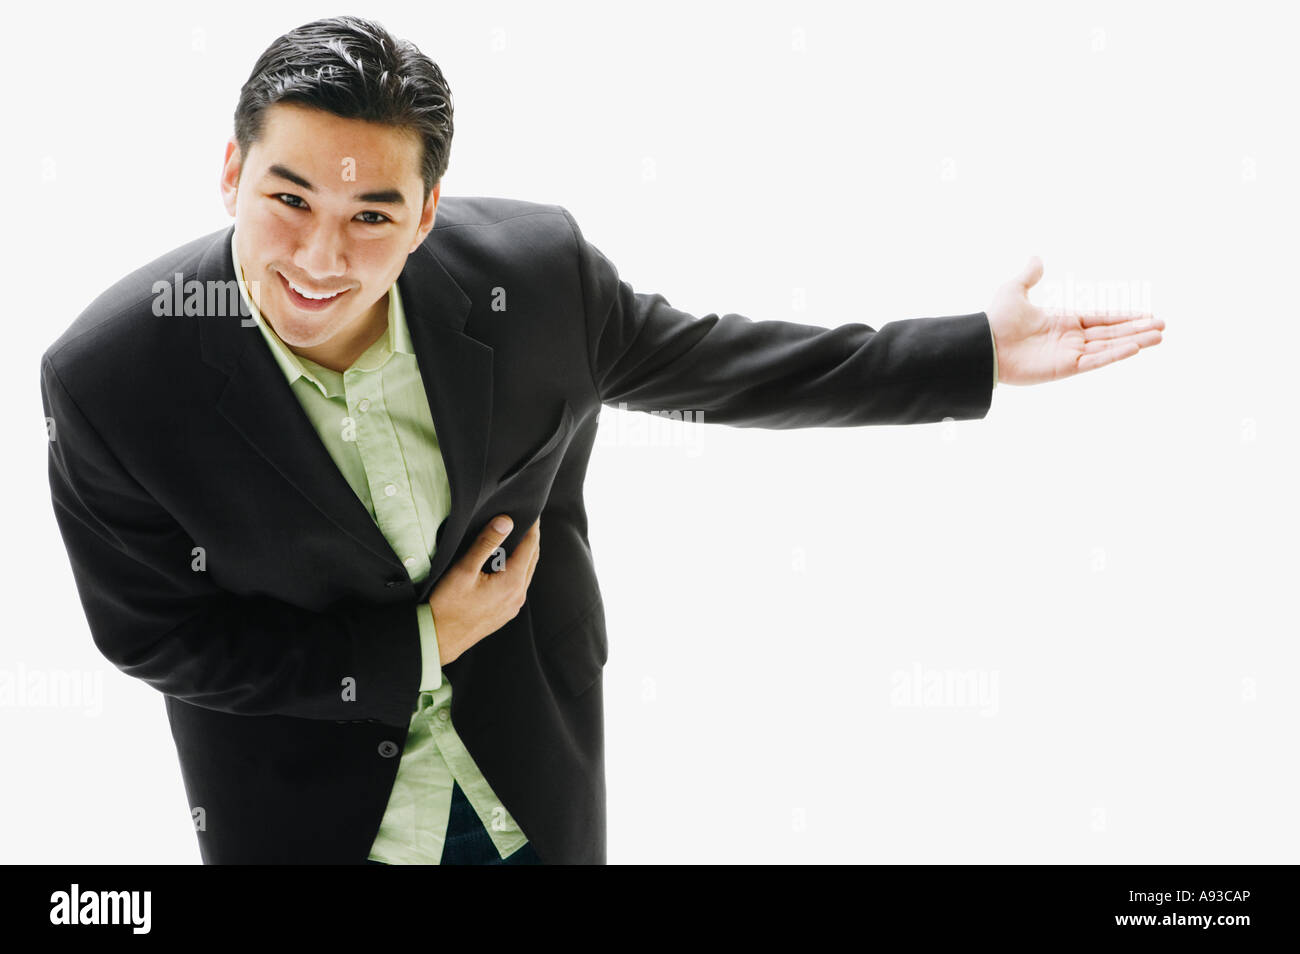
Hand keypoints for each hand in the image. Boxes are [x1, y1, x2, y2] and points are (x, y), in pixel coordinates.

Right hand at [428, 515, 540, 664]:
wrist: (437, 639)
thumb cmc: (447, 606)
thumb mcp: (464, 570)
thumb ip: (486, 543)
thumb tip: (506, 521)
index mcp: (513, 582)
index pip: (530, 546)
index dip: (533, 527)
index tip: (533, 512)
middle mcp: (518, 595)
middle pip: (532, 559)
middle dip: (531, 539)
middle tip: (527, 521)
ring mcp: (513, 606)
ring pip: (525, 573)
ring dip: (524, 555)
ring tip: (516, 537)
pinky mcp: (505, 613)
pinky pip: (518, 585)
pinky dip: (516, 570)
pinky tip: (504, 564)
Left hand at [986, 257, 1164, 385]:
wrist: (984, 344)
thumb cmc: (997, 319)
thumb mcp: (1014, 290)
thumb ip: (1030, 276)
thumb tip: (1036, 258)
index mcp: (1063, 320)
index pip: (1102, 318)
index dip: (1124, 317)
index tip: (1147, 315)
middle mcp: (1070, 338)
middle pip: (1112, 333)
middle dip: (1138, 329)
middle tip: (1163, 326)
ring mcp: (1070, 354)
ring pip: (1109, 347)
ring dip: (1135, 341)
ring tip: (1159, 337)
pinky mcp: (1065, 368)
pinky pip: (1095, 361)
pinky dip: (1115, 355)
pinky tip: (1135, 348)